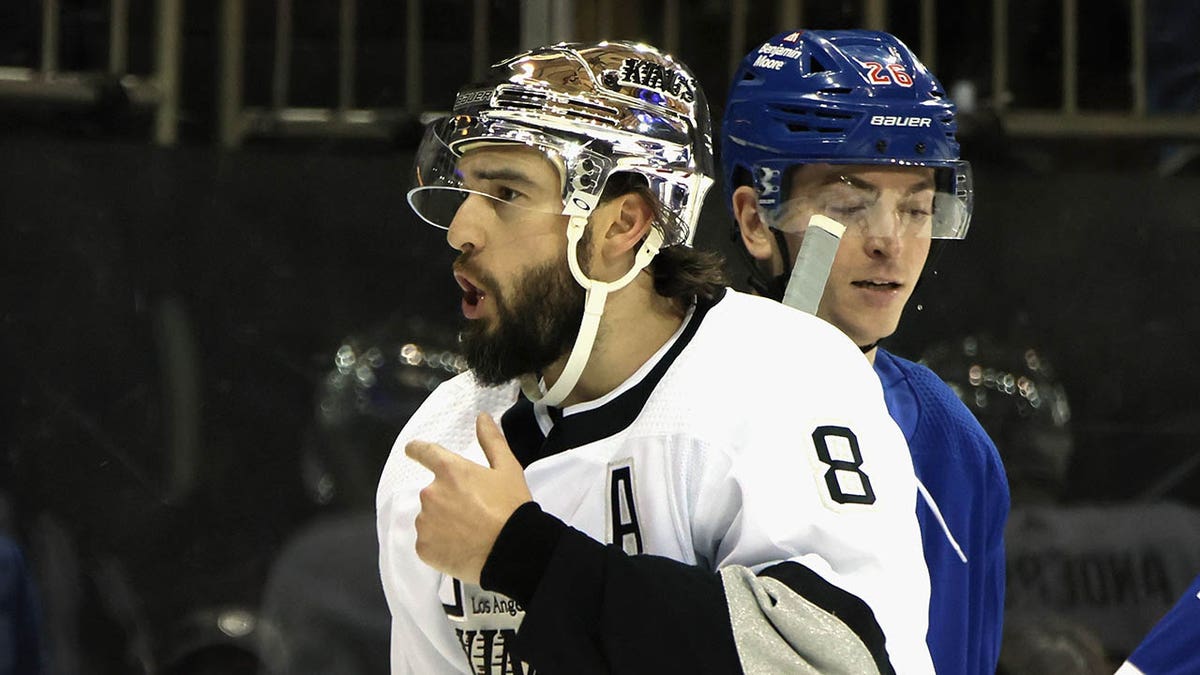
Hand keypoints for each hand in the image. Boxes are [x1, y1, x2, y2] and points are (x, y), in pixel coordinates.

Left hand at [406, 413, 532, 584]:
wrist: (512, 551)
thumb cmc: (512, 508)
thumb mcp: (508, 469)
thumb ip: (492, 441)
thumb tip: (481, 417)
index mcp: (450, 471)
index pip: (424, 452)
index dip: (417, 450)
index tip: (412, 450)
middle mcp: (430, 493)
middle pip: (432, 492)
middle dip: (448, 499)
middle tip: (472, 512)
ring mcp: (425, 522)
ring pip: (430, 518)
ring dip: (443, 522)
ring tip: (469, 533)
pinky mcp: (424, 547)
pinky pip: (428, 542)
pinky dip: (441, 544)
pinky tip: (461, 547)